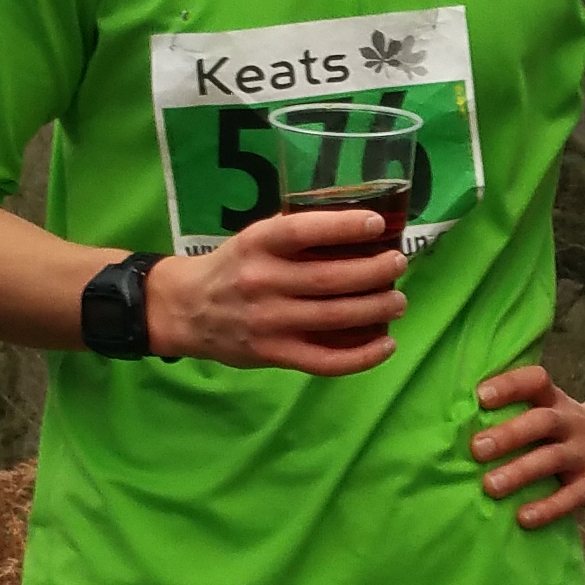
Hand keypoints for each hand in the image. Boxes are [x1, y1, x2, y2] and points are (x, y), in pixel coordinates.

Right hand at [144, 207, 408, 373]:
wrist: (186, 310)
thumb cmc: (233, 268)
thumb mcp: (254, 239)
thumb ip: (295, 236)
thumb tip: (360, 231)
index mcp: (258, 244)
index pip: (305, 231)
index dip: (345, 227)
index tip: (378, 224)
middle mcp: (263, 281)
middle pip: (331, 278)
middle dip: (375, 272)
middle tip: (398, 265)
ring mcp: (269, 321)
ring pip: (334, 317)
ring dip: (376, 309)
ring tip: (398, 301)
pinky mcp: (274, 354)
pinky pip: (325, 360)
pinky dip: (362, 356)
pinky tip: (386, 345)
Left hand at [468, 362, 584, 528]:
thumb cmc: (569, 430)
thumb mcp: (553, 412)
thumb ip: (518, 416)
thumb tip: (455, 429)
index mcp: (556, 401)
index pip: (536, 382)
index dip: (510, 385)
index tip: (481, 396)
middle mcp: (571, 423)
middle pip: (541, 421)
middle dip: (508, 434)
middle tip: (476, 448)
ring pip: (552, 459)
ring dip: (520, 472)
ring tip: (489, 486)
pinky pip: (571, 497)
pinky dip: (547, 508)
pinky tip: (523, 518)